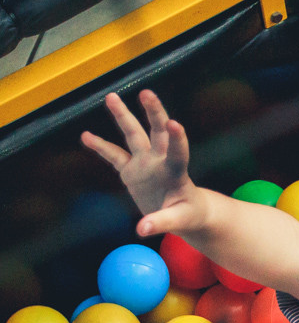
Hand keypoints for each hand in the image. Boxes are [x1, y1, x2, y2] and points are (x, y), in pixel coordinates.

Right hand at [81, 90, 204, 236]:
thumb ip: (162, 222)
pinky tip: (86, 136)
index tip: (174, 123)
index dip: (177, 139)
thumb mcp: (180, 221)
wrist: (186, 212)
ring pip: (134, 135)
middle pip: (157, 132)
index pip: (177, 153)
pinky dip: (100, 147)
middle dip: (154, 113)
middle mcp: (160, 161)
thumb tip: (143, 229)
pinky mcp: (132, 170)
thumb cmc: (189, 214)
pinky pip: (114, 155)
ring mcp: (145, 163)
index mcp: (176, 173)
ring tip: (111, 97)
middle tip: (146, 93)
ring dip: (123, 117)